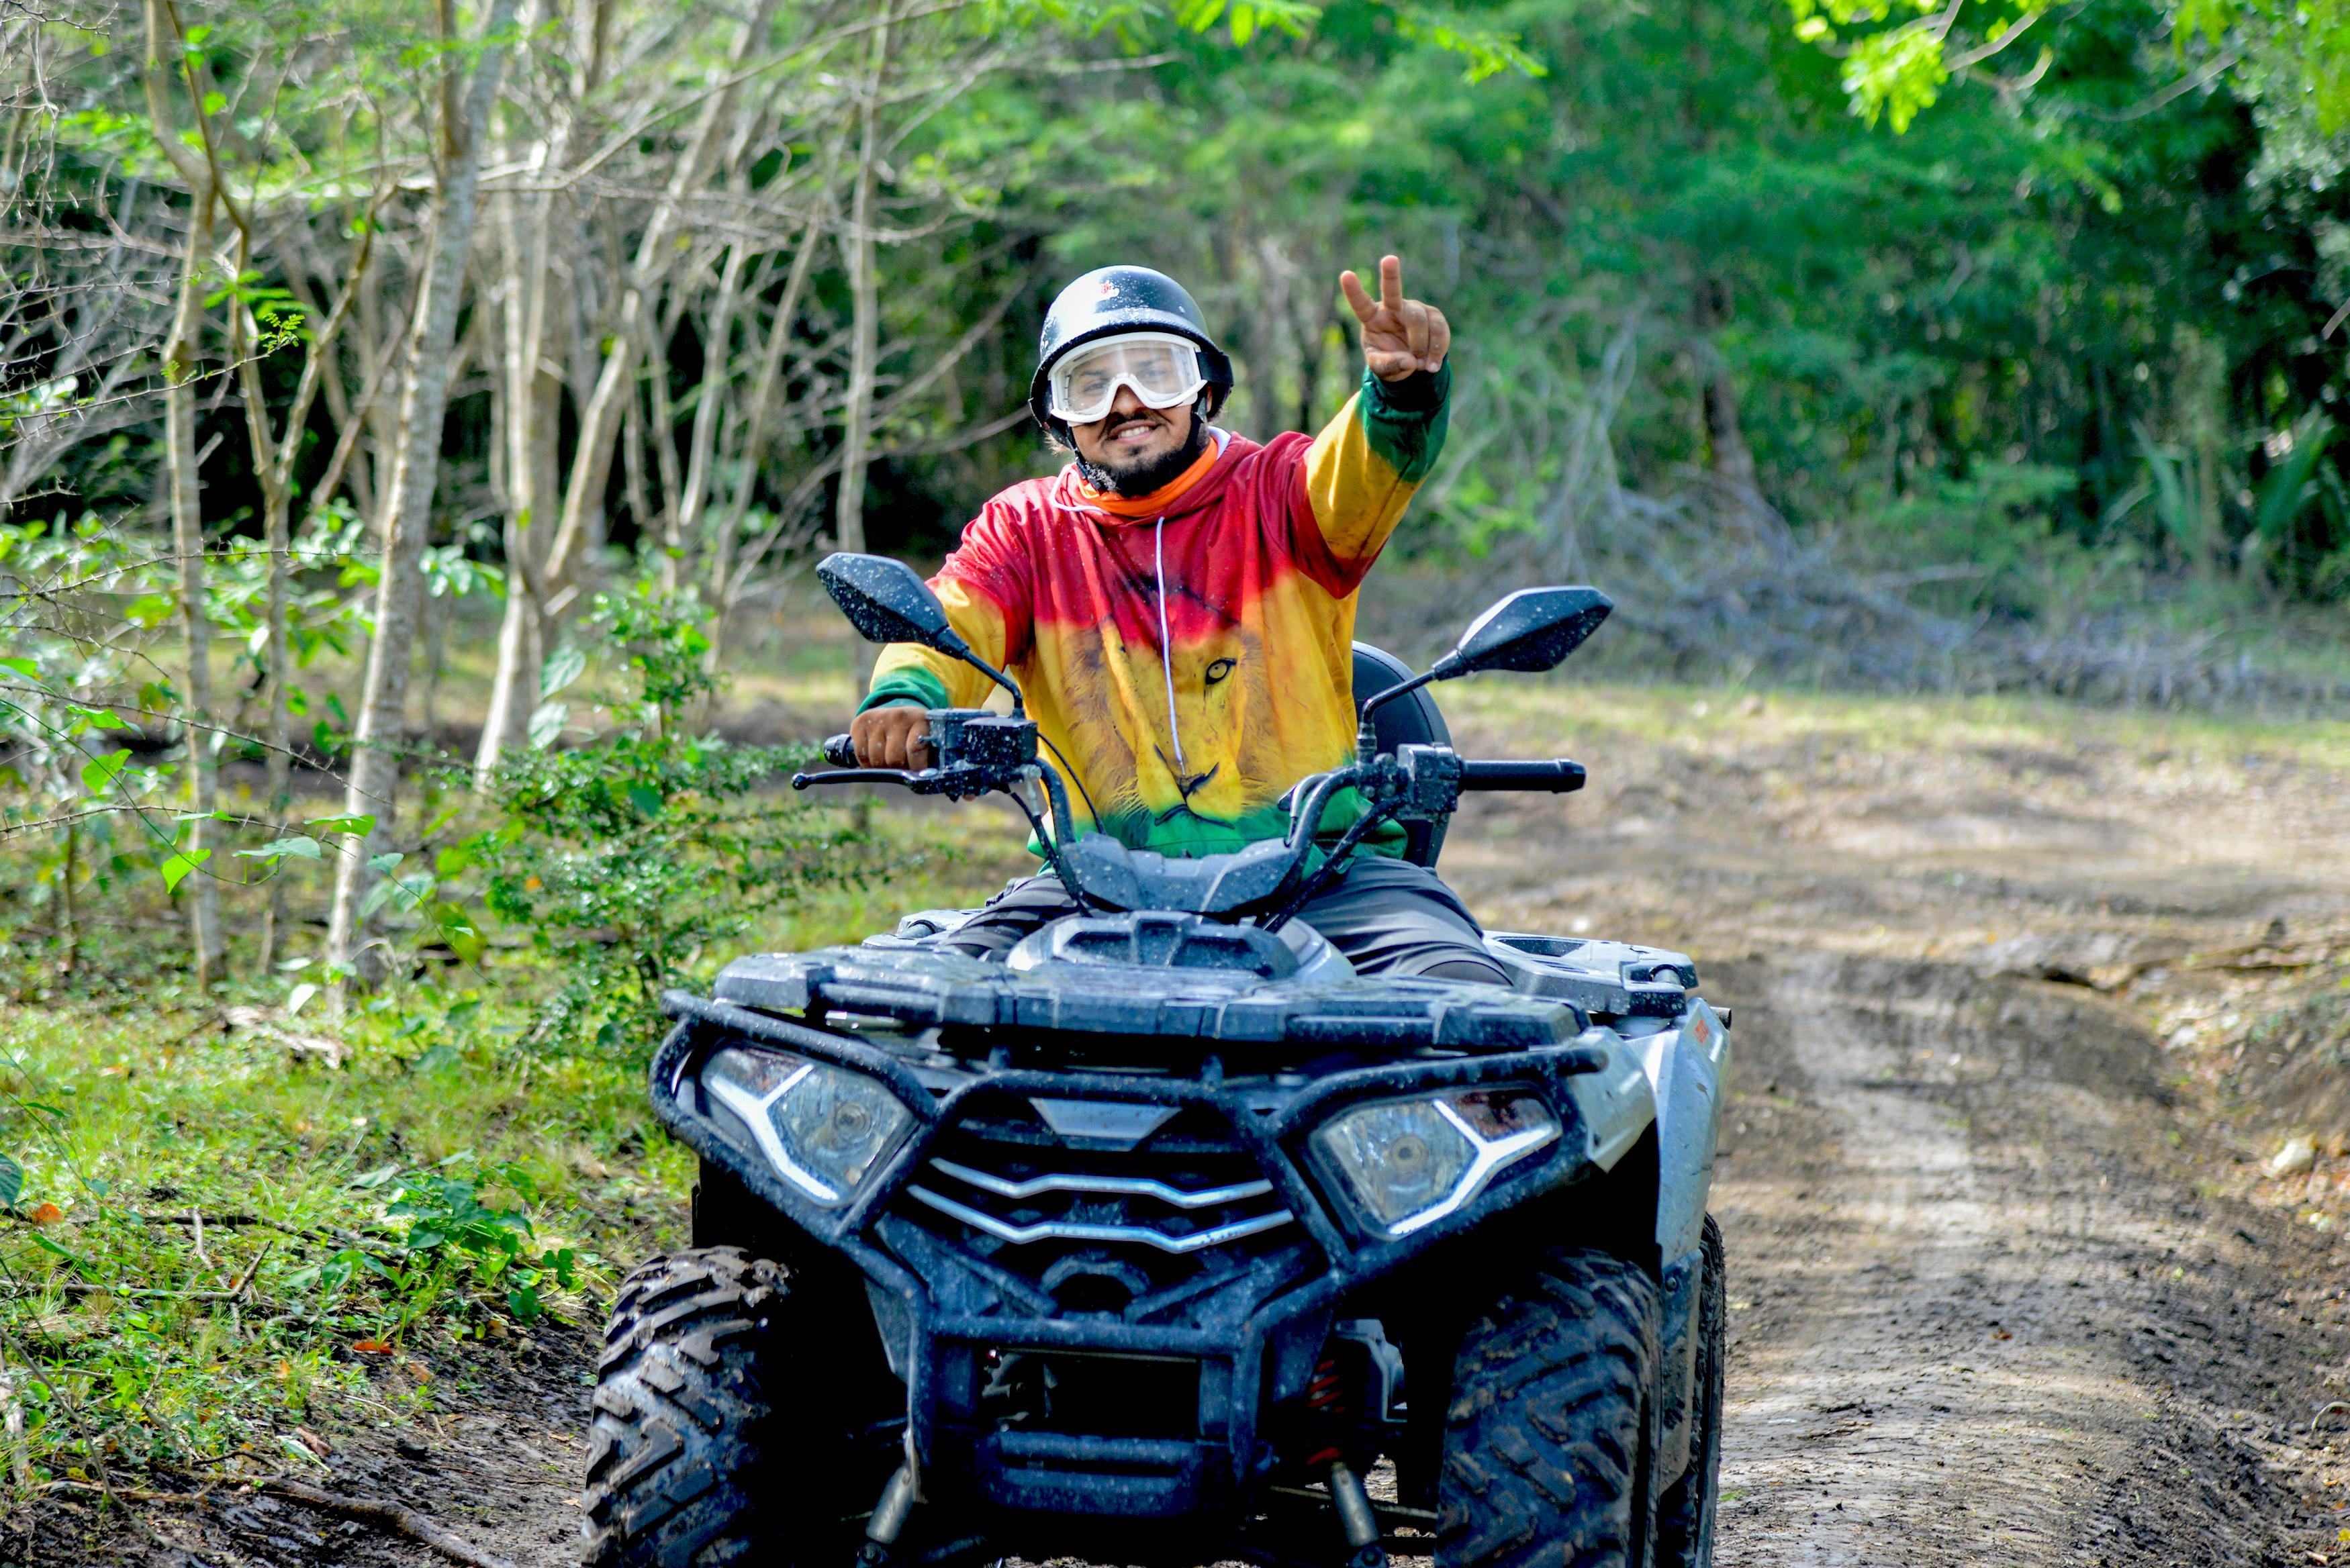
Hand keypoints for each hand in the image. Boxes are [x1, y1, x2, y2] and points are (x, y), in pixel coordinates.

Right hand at [849, 704, 931, 768]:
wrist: (897, 715)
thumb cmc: (915, 735)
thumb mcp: (927, 740)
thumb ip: (925, 757)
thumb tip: (921, 778)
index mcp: (920, 719)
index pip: (915, 749)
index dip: (916, 767)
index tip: (917, 773)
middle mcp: (898, 716)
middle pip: (894, 759)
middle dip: (898, 769)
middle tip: (902, 767)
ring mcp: (878, 718)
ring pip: (877, 760)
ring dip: (883, 768)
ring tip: (889, 762)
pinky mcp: (860, 722)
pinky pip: (861, 755)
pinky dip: (867, 763)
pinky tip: (875, 758)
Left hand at [1340, 255, 1450, 381]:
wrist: (1412, 364)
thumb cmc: (1389, 360)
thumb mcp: (1381, 368)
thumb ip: (1389, 365)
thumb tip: (1409, 361)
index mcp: (1372, 318)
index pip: (1361, 304)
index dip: (1354, 291)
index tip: (1346, 275)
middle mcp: (1392, 308)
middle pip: (1393, 292)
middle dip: (1390, 274)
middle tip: (1389, 259)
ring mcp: (1414, 310)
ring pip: (1419, 320)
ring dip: (1421, 346)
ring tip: (1421, 366)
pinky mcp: (1433, 316)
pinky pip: (1438, 329)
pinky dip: (1437, 349)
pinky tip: (1432, 364)